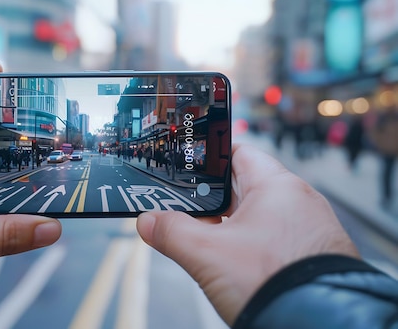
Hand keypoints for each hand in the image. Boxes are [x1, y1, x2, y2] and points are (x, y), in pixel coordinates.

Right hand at [136, 143, 358, 324]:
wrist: (317, 326)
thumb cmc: (276, 283)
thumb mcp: (206, 254)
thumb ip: (171, 231)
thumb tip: (147, 222)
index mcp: (278, 186)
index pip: (238, 154)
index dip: (209, 158)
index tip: (187, 166)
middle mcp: (300, 202)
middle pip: (245, 187)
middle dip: (213, 201)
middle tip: (187, 211)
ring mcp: (311, 230)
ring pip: (260, 217)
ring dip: (232, 227)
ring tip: (208, 243)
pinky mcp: (314, 256)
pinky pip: (276, 240)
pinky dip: (253, 247)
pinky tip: (236, 264)